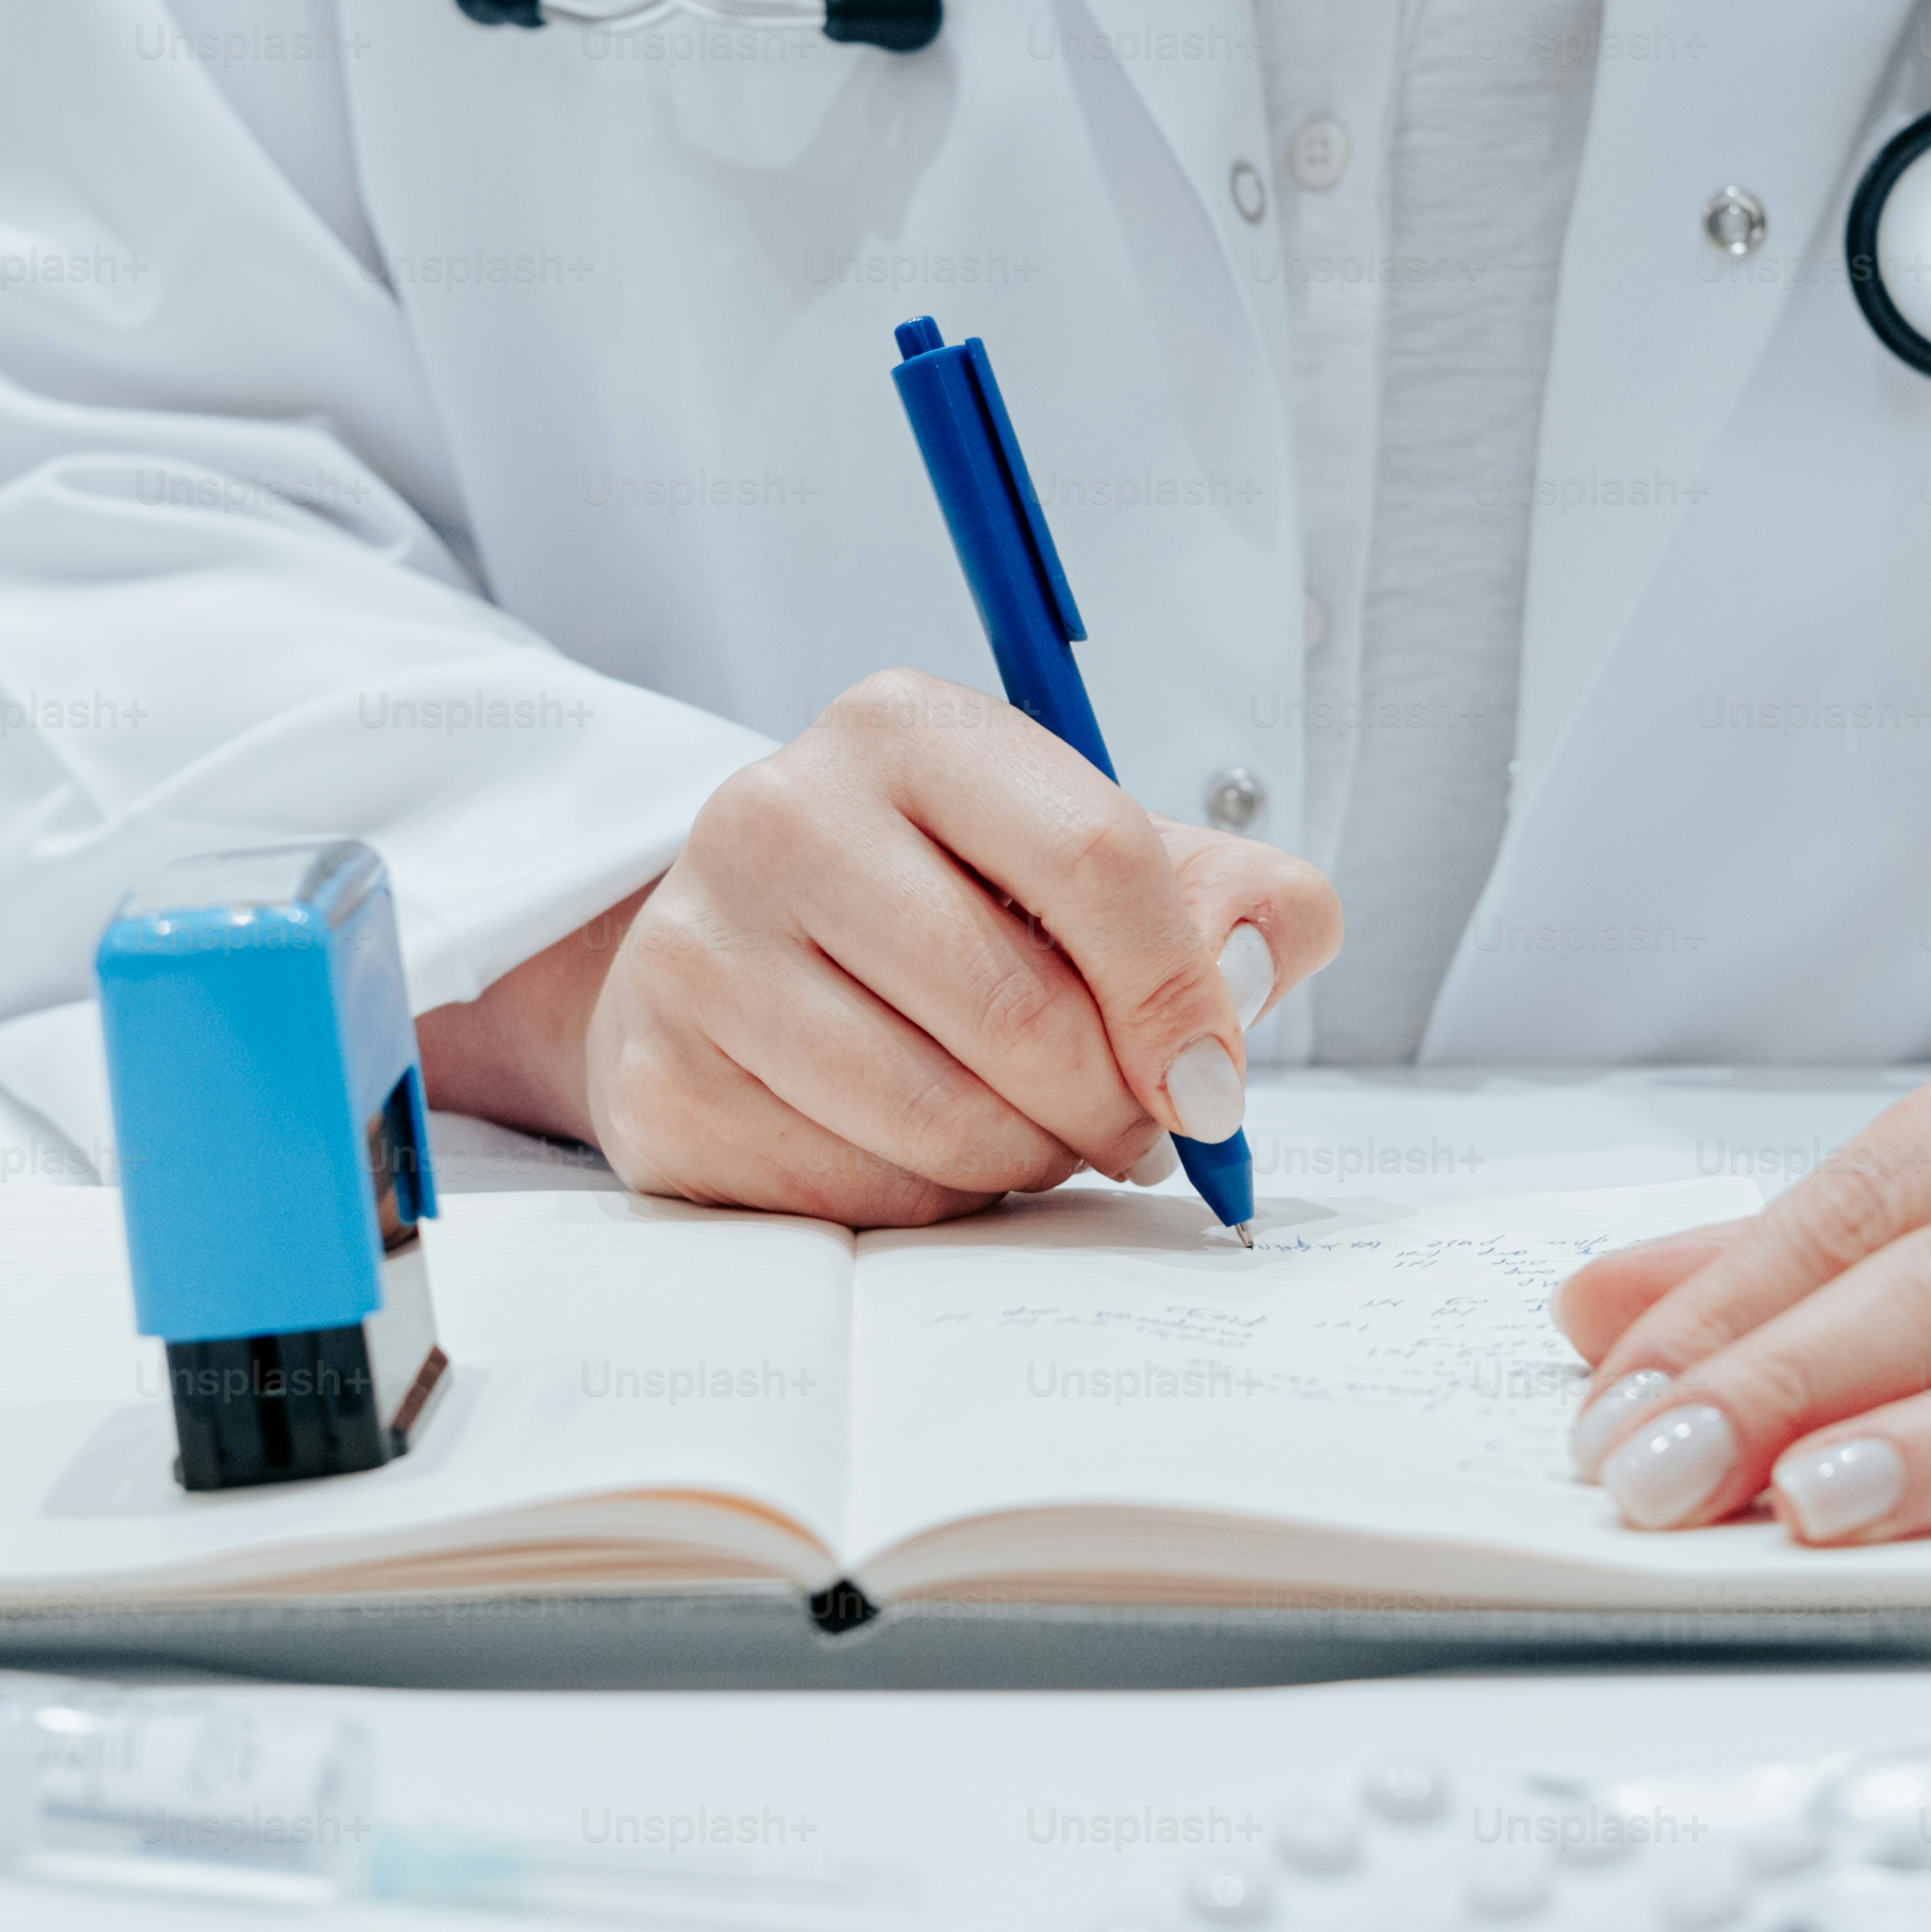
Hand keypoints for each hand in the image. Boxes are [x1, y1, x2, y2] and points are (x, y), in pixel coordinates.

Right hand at [419, 670, 1336, 1223]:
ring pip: (940, 1118)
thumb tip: (1271, 941)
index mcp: (905, 729)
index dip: (1178, 994)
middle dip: (1110, 1106)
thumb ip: (1222, 893)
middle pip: (1022, 1012)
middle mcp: (779, 812)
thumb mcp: (1087, 866)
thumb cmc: (942, 909)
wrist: (739, 960)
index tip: (1213, 1085)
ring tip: (1031, 1135)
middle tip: (1132, 1131)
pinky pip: (853, 1191)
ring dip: (1024, 1162)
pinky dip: (922, 1202)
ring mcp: (700, 944)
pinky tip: (919, 1153)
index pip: (1093, 856)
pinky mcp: (659, 1074)